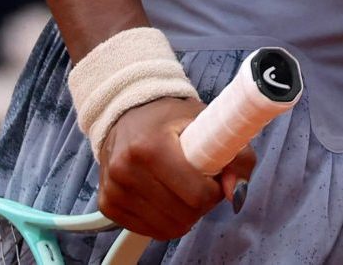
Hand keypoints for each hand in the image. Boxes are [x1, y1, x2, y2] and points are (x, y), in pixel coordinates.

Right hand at [98, 94, 256, 239]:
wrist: (127, 112)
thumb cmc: (169, 117)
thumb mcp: (206, 121)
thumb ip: (235, 154)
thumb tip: (235, 192)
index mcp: (151, 145)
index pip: (195, 194)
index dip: (213, 190)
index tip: (214, 176)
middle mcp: (126, 169)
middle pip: (182, 215)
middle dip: (200, 204)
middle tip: (200, 181)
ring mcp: (114, 190)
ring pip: (167, 229)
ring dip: (183, 214)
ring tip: (182, 187)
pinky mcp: (108, 205)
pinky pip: (149, 231)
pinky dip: (164, 220)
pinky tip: (165, 196)